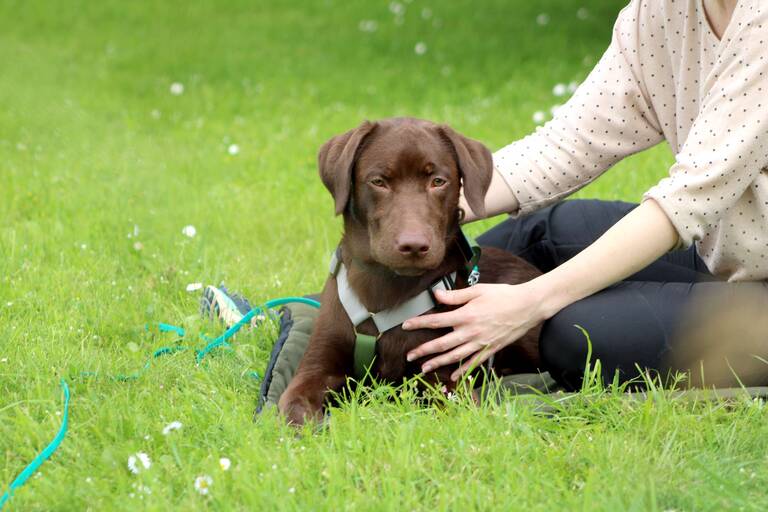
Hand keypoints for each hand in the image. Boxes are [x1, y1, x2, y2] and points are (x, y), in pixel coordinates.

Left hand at [402, 282, 548, 380]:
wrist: (528, 306)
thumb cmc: (503, 295)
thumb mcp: (478, 290)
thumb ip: (456, 295)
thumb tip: (436, 295)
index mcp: (466, 315)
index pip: (437, 321)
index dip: (419, 324)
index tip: (405, 326)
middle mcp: (471, 332)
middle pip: (442, 344)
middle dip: (423, 350)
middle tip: (409, 356)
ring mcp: (481, 343)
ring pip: (455, 356)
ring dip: (438, 363)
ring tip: (423, 368)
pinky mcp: (490, 349)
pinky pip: (474, 362)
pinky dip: (463, 371)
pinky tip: (453, 377)